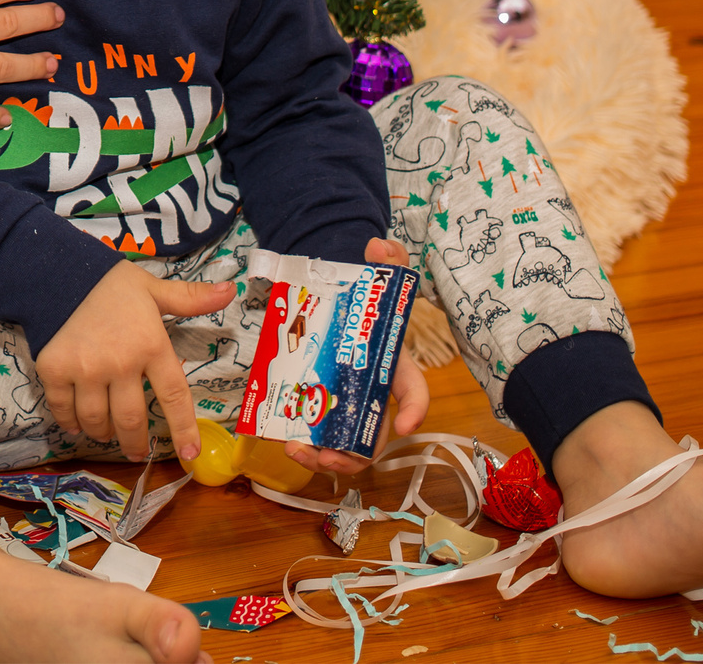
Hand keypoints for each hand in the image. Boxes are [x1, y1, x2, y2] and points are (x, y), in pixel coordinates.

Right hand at [35, 264, 236, 461]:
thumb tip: (230, 291)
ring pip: (98, 422)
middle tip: (136, 450)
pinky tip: (76, 423)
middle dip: (135, 443)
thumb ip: (191, 298)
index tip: (189, 455)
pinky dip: (71, 422)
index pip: (174, 396)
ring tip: (106, 433)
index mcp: (151, 345)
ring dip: (103, 434)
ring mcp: (85, 370)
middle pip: (132, 421)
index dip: (183, 429)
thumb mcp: (154, 289)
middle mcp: (120, 363)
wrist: (58, 271)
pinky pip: (64, 411)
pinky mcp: (54, 371)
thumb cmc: (111, 284)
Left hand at [284, 237, 427, 476]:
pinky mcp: (322, 408)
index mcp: (392, 366)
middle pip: (374, 434)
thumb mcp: (377, 275)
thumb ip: (387, 257)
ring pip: (346, 445)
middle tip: (330, 456)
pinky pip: (319, 439)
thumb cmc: (363, 300)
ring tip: (299, 452)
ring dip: (327, 458)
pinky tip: (285, 443)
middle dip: (356, 453)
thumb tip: (378, 245)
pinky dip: (306, 448)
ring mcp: (347, 404)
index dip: (416, 409)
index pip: (415, 390)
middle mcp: (373, 393)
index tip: (406, 424)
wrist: (334, 304)